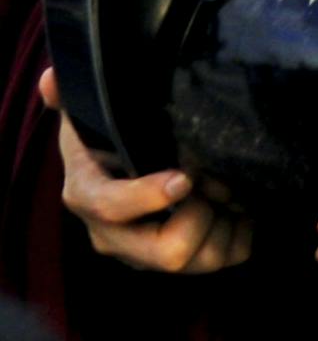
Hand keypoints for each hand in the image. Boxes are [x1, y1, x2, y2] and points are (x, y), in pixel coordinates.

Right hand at [52, 74, 250, 273]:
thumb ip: (72, 96)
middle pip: (168, 252)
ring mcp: (150, 254)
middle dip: (202, 217)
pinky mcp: (185, 260)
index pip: (110, 207)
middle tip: (216, 183)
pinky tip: (237, 203)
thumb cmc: (111, 139)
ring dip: (227, 220)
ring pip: (205, 258)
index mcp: (88, 195)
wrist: (128, 171)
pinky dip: (243, 230)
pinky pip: (231, 255)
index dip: (148, 197)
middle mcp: (115, 236)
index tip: (183, 178)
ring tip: (229, 187)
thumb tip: (50, 80)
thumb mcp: (88, 115)